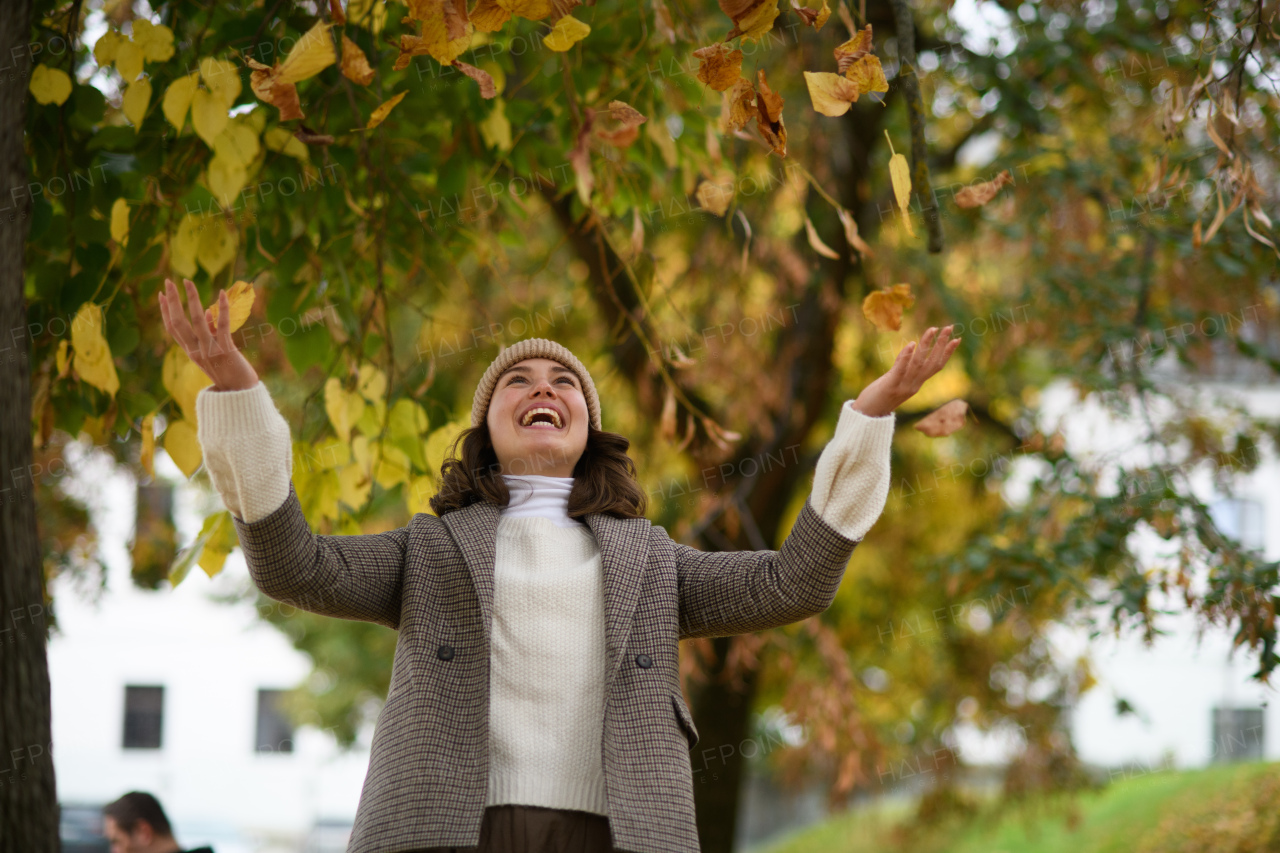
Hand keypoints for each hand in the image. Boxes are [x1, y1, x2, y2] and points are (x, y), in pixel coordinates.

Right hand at [158, 277, 259, 391]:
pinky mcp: (226, 350)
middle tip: (168, 281)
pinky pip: (222, 325)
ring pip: (196, 320)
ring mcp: (209, 350)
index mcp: (191, 352)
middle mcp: (196, 351)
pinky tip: (222, 293)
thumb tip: (207, 312)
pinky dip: (222, 308)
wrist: (240, 395)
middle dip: (172, 301)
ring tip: (187, 281)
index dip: (165, 311)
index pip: (172, 329)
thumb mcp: (213, 354)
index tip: (162, 294)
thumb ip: (209, 334)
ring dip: (192, 299)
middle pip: (178, 323)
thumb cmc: (229, 373)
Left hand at [852, 325, 961, 416]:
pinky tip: (911, 344)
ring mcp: (903, 387)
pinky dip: (906, 357)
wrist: (866, 418)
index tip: (956, 339)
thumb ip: (902, 367)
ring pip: (918, 364)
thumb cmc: (878, 398)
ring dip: (926, 345)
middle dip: (941, 344)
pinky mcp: (890, 387)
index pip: (936, 367)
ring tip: (932, 329)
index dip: (947, 353)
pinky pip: (900, 370)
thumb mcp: (893, 380)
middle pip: (932, 363)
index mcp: (916, 384)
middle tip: (949, 327)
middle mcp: (913, 386)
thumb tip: (910, 348)